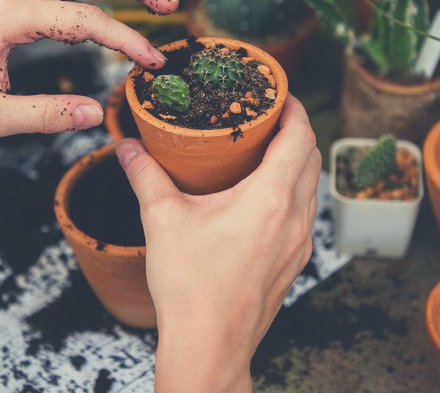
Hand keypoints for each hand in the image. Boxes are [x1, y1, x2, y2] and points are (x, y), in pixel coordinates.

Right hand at [116, 95, 320, 391]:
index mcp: (270, 198)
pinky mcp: (294, 263)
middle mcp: (295, 218)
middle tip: (267, 116)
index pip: (300, 136)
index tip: (278, 93)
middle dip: (295, 130)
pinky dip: (293, 192)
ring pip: (311, 187)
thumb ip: (145, 175)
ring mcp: (300, 244)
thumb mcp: (161, 220)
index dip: (294, 107)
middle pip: (312, 157)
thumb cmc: (190, 286)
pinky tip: (262, 197)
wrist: (209, 346)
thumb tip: (127, 147)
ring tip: (264, 151)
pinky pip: (305, 214)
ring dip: (296, 162)